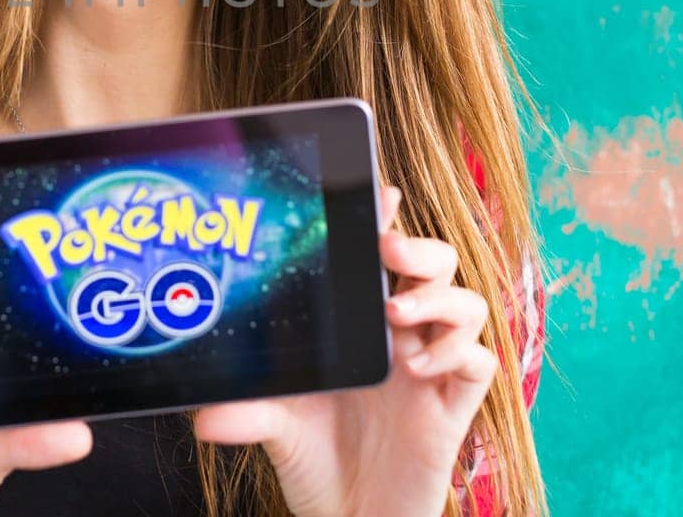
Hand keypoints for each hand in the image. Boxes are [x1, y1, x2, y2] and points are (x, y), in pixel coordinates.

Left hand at [193, 185, 498, 516]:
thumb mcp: (274, 424)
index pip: (384, 256)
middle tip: (389, 252)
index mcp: (362, 320)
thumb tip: (204, 418)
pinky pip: (478, 362)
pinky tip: (417, 368)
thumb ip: (247, 413)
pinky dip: (456, 354)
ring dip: (439, 298)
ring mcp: (431, 367)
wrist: (347, 515)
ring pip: (466, 303)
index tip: (379, 197)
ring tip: (398, 316)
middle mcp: (402, 333)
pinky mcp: (452, 406)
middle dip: (420, 247)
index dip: (388, 220)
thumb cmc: (314, 457)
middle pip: (436, 264)